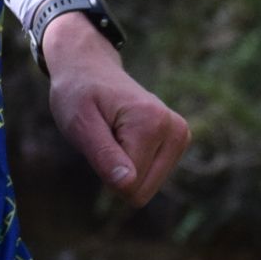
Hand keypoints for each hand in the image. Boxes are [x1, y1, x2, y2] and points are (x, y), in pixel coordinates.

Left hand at [43, 19, 187, 210]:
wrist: (90, 67)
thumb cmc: (79, 94)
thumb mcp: (80, 124)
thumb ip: (104, 156)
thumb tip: (127, 186)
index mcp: (152, 124)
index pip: (129, 186)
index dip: (104, 170)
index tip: (97, 138)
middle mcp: (175, 130)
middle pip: (141, 191)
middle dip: (115, 172)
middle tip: (104, 138)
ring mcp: (180, 135)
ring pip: (147, 188)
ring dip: (122, 167)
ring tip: (113, 136)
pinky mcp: (178, 141)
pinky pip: (151, 178)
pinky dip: (132, 163)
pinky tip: (124, 137)